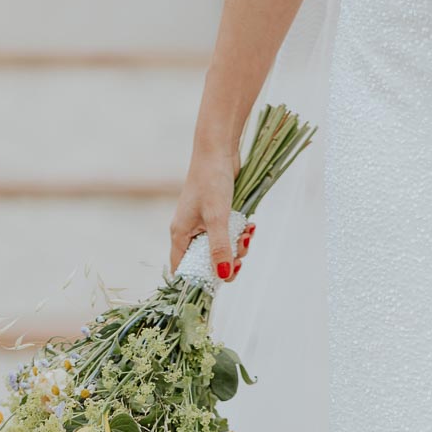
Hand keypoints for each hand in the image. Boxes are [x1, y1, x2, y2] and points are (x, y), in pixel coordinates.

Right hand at [170, 146, 240, 279]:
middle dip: (226, 262)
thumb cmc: (211, 181)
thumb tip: (223, 275)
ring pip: (220, 249)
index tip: (218, 282)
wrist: (218, 150)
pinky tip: (250, 226)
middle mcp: (189, 232)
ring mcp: (203, 224)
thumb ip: (220, 248)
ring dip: (237, 247)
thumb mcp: (217, 217)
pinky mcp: (217, 217)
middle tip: (240, 255)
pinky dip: (240, 234)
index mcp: (180, 234)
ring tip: (248, 234)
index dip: (198, 280)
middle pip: (205, 262)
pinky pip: (229, 235)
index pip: (182, 269)